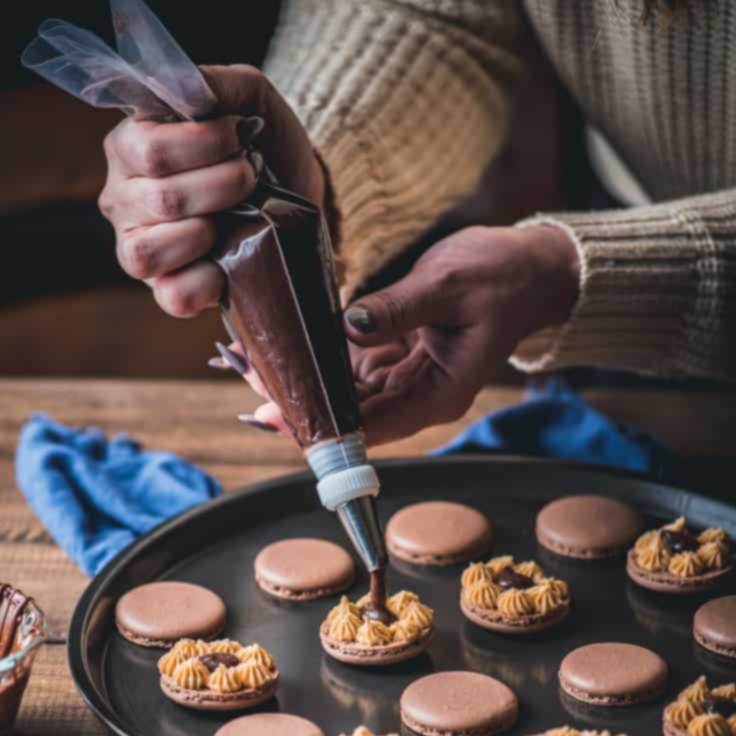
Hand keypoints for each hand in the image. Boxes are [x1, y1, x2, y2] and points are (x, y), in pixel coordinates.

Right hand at [100, 65, 322, 318]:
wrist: (298, 196)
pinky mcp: (163, 289)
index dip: (205, 145)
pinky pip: (171, 295)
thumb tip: (185, 88)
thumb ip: (214, 84)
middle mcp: (123, 197)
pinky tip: (224, 262)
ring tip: (232, 218)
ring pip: (150, 252)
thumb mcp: (248, 97)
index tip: (239, 137)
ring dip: (207, 233)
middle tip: (249, 176)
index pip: (149, 149)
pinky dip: (206, 282)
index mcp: (130, 145)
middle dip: (223, 187)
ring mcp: (137, 247)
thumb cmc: (263, 145)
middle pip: (161, 200)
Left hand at [249, 225, 578, 442]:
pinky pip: (348, 369)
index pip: (373, 425)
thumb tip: (350, 325)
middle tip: (249, 381)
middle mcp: (419, 397)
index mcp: (440, 393)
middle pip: (350, 416)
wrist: (527, 269)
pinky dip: (316, 360)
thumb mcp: (449, 284)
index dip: (324, 425)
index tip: (279, 417)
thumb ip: (398, 307)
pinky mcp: (393, 358)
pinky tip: (282, 347)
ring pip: (342, 395)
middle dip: (300, 403)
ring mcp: (405, 380)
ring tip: (251, 363)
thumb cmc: (500, 277)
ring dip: (302, 382)